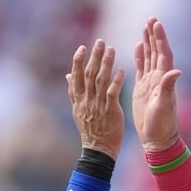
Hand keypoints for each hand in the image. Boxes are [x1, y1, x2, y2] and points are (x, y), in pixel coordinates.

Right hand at [67, 39, 124, 159]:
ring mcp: (98, 105)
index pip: (76, 76)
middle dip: (94, 57)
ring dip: (106, 63)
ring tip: (111, 49)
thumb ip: (73, 91)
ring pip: (101, 80)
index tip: (82, 48)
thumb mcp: (77, 110)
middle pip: (89, 74)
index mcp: (78, 99)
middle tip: (100, 42)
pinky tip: (122, 69)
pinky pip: (113, 92)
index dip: (78, 61)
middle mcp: (86, 100)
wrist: (98, 149)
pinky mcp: (110, 110)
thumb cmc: (90, 129)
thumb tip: (68, 75)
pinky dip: (117, 80)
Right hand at [131, 17, 182, 151]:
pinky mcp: (143, 88)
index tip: (156, 23)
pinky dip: (140, 56)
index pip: (163, 54)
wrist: (157, 138)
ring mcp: (151, 82)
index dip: (160, 38)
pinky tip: (138, 46)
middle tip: (151, 18)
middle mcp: (159, 78)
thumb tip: (177, 71)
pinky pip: (142, 68)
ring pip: (150, 57)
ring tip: (145, 27)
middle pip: (157, 51)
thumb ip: (168, 88)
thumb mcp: (163, 106)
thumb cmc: (161, 124)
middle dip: (154, 35)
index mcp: (164, 80)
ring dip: (148, 42)